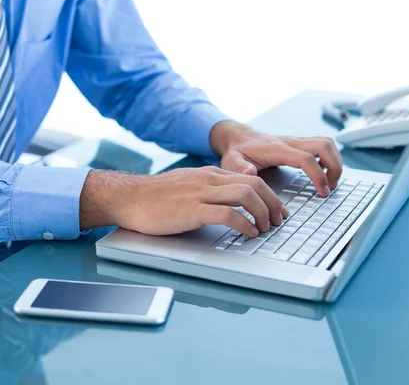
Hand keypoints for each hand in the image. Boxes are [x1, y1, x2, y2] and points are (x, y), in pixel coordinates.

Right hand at [79, 167, 288, 236]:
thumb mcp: (188, 186)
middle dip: (273, 203)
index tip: (277, 210)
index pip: (251, 178)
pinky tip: (249, 233)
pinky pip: (227, 214)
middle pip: (255, 184)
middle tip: (279, 221)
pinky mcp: (192, 210)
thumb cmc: (155, 196)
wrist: (129, 197)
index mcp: (210, 174)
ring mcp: (201, 193)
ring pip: (246, 195)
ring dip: (262, 213)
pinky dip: (244, 224)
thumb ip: (209, 190)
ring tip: (266, 228)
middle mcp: (209, 180)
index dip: (270, 195)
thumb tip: (229, 203)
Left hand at [210, 121, 342, 196]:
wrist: (238, 137)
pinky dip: (329, 158)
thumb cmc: (237, 151)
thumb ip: (239, 168)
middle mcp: (290, 142)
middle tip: (330, 187)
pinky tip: (323, 173)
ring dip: (335, 162)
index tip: (323, 191)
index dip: (318, 175)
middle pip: (324, 146)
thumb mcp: (231, 161)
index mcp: (277, 148)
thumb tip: (250, 172)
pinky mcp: (299, 143)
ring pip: (327, 143)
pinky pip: (322, 146)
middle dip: (335, 167)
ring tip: (330, 181)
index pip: (306, 158)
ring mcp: (296, 141)